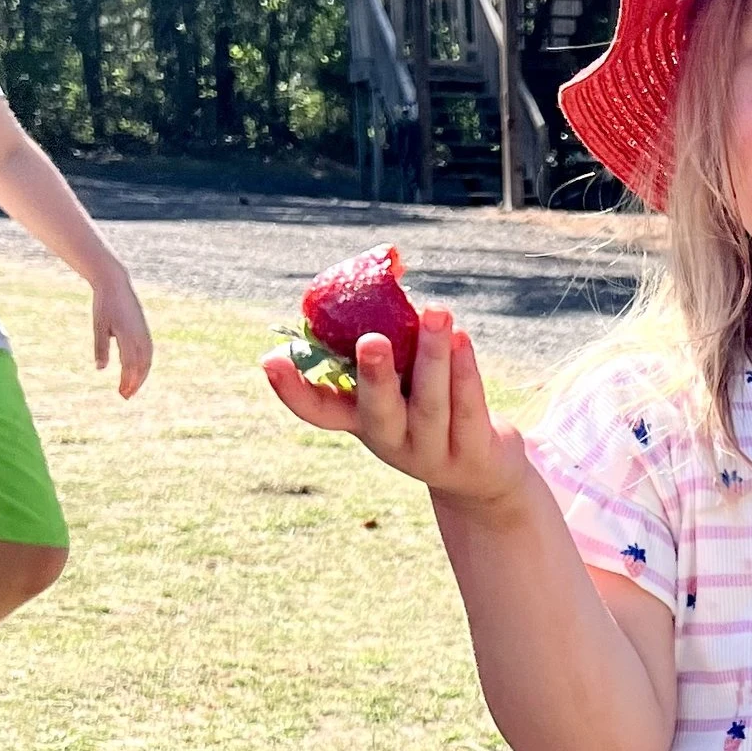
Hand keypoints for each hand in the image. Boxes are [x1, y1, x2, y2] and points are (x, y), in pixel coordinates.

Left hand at [90, 262, 152, 397]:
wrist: (115, 283)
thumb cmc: (104, 305)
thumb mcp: (99, 326)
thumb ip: (101, 348)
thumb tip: (100, 369)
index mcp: (128, 336)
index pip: (130, 366)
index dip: (127, 382)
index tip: (122, 394)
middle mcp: (140, 337)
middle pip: (142, 367)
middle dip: (135, 383)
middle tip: (126, 396)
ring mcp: (144, 333)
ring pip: (147, 361)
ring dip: (140, 376)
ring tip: (131, 386)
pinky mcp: (144, 330)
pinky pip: (148, 353)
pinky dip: (144, 365)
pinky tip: (137, 370)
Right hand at [261, 304, 525, 507]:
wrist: (481, 479)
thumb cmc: (429, 414)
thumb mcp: (400, 389)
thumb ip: (389, 349)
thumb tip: (383, 271)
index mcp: (362, 422)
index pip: (320, 412)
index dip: (293, 391)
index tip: (270, 361)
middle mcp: (392, 441)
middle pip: (379, 412)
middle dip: (375, 376)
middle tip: (371, 340)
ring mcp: (432, 452)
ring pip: (431, 404)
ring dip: (433, 356)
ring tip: (436, 311)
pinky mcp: (474, 454)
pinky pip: (468, 408)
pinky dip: (465, 371)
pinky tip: (462, 338)